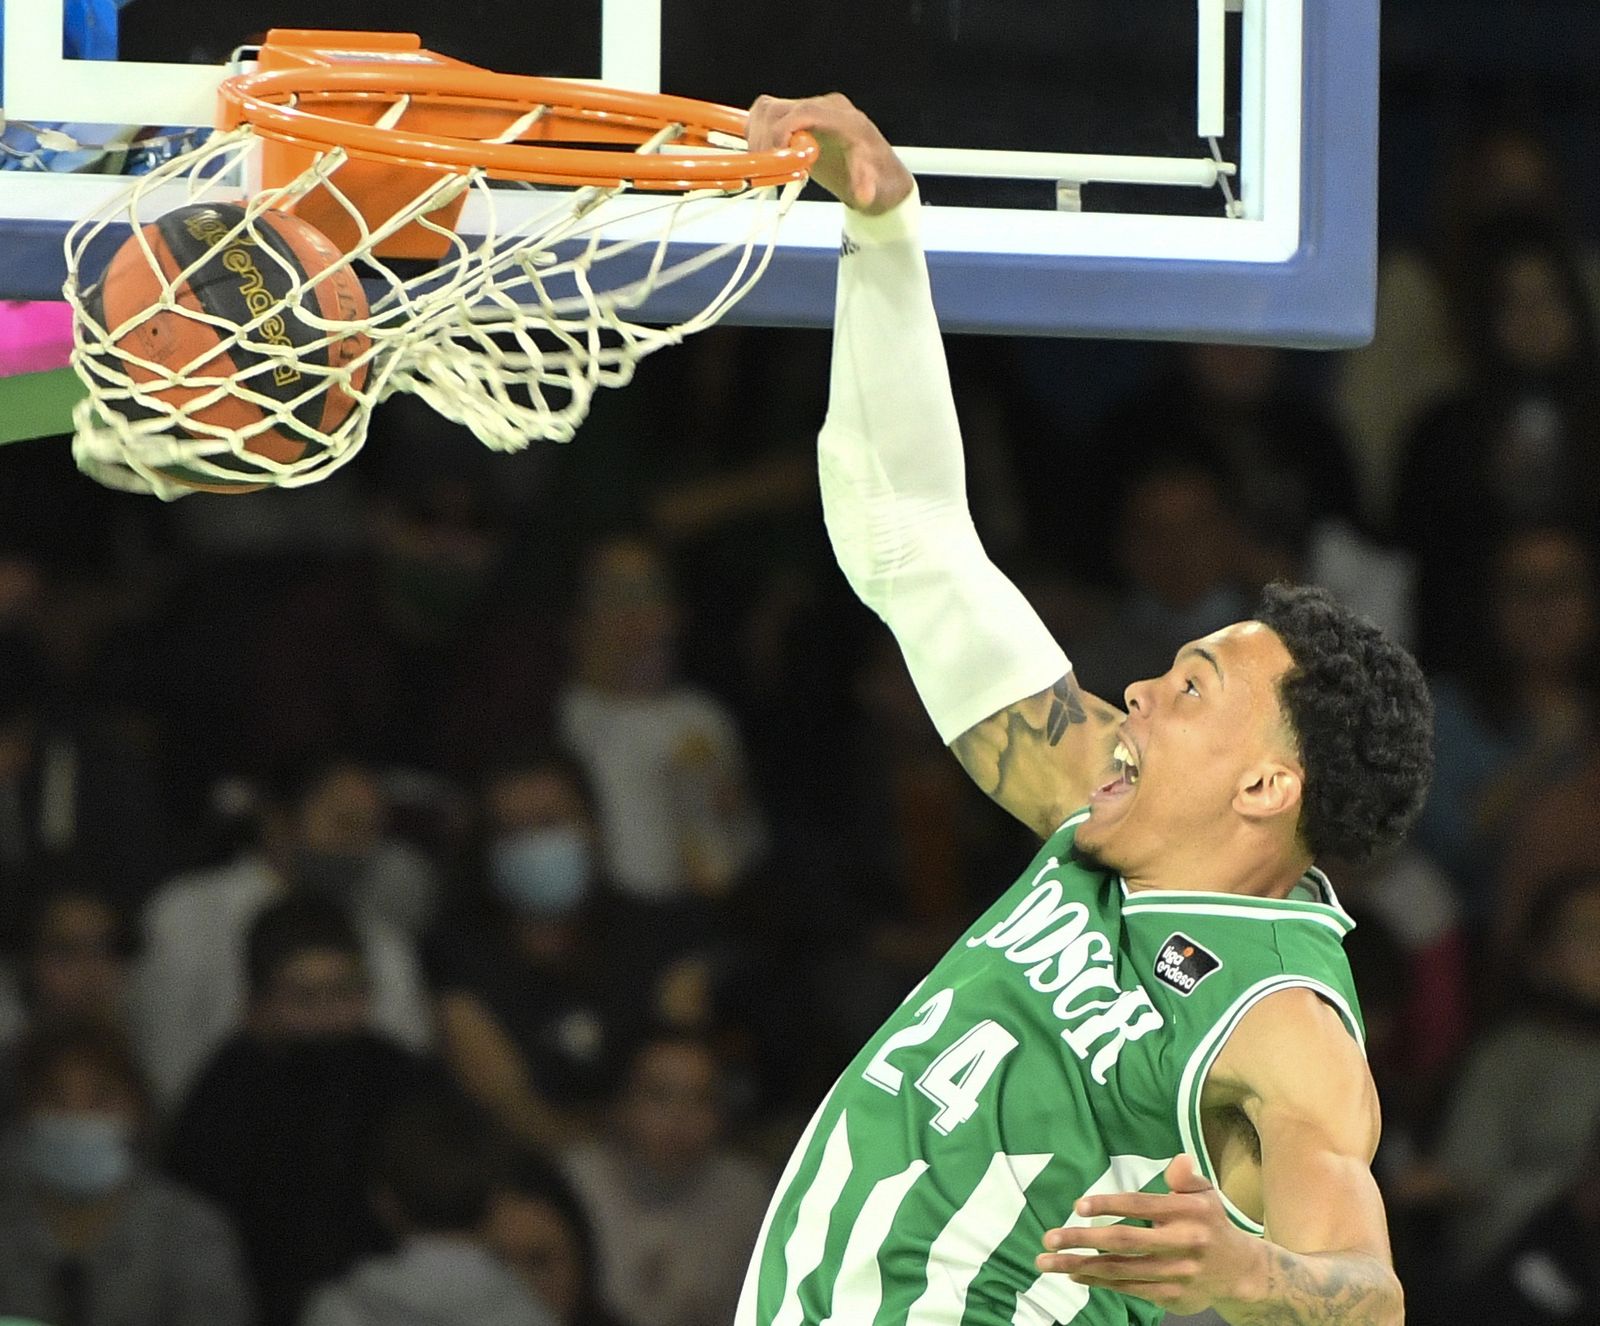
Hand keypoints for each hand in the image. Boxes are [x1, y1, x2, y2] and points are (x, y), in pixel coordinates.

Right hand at [746, 93, 914, 214]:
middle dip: (764, 138)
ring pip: (768, 109)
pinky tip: (766, 158)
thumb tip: (863, 194)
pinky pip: (768, 117)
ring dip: (756, 135)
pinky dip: (758, 134)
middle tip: (767, 168)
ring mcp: (812, 112)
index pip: (805, 112)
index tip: (775, 158)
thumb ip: (867, 186)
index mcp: (846, 121)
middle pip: (778, 107)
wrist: (880, 179)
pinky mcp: (800, 121)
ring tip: (765, 165)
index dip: (782, 132)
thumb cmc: (879, 182)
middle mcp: (826, 109)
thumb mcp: (878, 189)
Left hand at [1035, 1155, 1266, 1314]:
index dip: (1108, 1205)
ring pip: (1120, 1270)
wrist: (1241, 1272)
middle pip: (1124, 1241)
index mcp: (1188, 1213)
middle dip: (1082, 1240)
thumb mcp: (1206, 1195)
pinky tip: (1075, 1276)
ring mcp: (1175, 1274)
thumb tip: (1177, 1160)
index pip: (1141, 1205)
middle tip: (1048, 1238)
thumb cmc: (1212, 1224)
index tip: (1077, 1206)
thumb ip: (1186, 1178)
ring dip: (1080, 1266)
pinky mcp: (1170, 1297)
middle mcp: (1182, 1244)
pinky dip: (1099, 1282)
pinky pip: (1128, 1288)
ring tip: (1048, 1261)